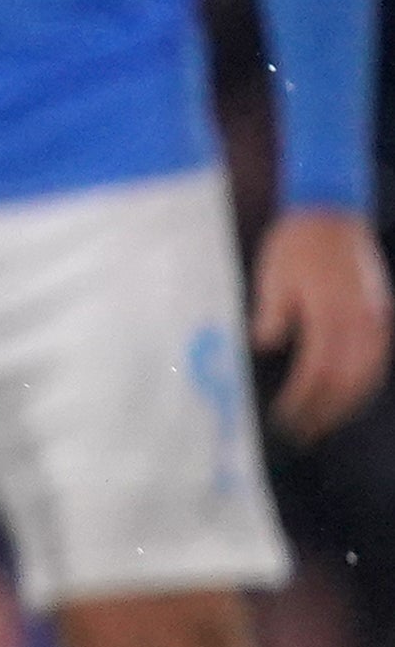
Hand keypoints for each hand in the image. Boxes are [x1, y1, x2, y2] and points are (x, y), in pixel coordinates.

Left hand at [252, 202, 392, 441]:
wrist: (331, 212)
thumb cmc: (295, 244)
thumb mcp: (273, 277)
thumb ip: (272, 314)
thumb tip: (264, 345)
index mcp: (331, 312)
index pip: (318, 372)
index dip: (302, 402)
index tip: (283, 420)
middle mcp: (361, 319)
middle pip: (347, 380)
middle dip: (324, 412)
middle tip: (301, 435)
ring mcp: (376, 317)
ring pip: (368, 374)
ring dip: (346, 404)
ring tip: (323, 425)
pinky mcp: (381, 314)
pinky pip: (378, 359)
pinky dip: (364, 383)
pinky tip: (348, 397)